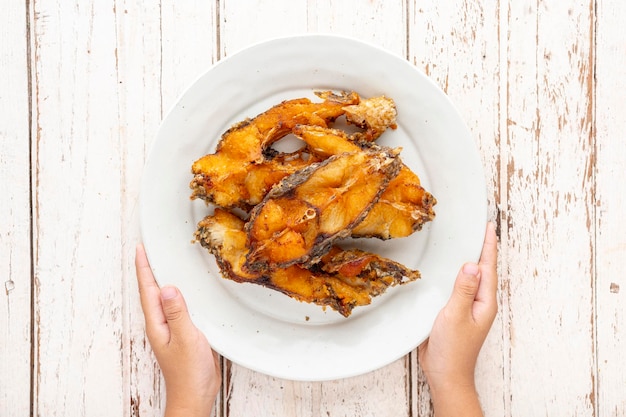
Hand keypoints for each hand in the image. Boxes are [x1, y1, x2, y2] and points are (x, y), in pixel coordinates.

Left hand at [135, 244, 220, 416]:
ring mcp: (171, 329)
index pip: (149, 289)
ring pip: (165, 299)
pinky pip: (177, 307)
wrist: (195, 396)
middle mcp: (161, 324)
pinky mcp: (183, 333)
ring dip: (163, 280)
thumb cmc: (189, 373)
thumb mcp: (186, 338)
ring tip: (162, 263)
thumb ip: (178, 313)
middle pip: (153, 291)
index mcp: (157, 323)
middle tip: (147, 250)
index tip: (140, 249)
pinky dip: (180, 294)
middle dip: (149, 270)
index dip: (144, 268)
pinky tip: (186, 292)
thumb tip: (169, 287)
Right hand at [418, 222, 497, 416]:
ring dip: (469, 261)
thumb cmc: (452, 350)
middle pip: (483, 270)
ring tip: (467, 243)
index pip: (488, 268)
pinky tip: (448, 271)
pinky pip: (458, 288)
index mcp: (484, 302)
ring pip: (471, 279)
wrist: (445, 374)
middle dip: (482, 249)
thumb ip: (463, 290)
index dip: (488, 246)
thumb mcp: (455, 315)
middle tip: (481, 228)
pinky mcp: (456, 313)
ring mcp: (468, 308)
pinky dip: (455, 275)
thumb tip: (472, 265)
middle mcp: (479, 303)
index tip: (488, 226)